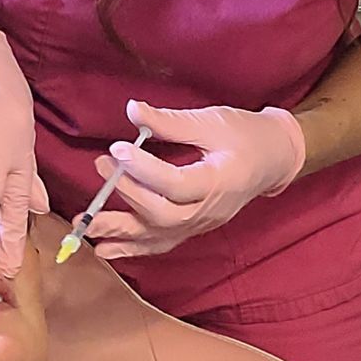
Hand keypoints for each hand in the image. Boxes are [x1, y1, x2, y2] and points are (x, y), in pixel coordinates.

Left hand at [85, 101, 305, 259]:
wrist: (274, 159)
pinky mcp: (193, 228)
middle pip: (164, 214)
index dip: (143, 169)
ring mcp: (201, 224)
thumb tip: (132, 110)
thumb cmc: (246, 135)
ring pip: (158, 235)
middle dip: (128, 195)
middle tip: (101, 167)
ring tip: (86, 225)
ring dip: (120, 232)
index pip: (176, 183)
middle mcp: (210, 210)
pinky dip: (132, 249)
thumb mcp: (212, 120)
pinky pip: (162, 244)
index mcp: (219, 181)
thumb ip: (170, 122)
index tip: (117, 149)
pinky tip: (105, 249)